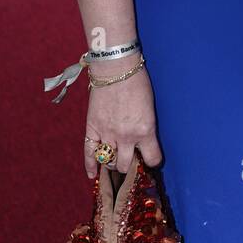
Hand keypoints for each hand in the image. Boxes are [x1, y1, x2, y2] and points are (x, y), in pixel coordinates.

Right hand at [84, 62, 162, 177]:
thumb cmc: (137, 82)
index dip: (152, 161)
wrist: (116, 68)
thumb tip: (142, 141)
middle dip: (131, 165)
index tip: (151, 159)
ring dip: (114, 164)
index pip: (152, 158)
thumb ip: (146, 127)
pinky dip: (90, 166)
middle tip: (131, 160)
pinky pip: (89, 153)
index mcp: (146, 130)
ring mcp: (107, 134)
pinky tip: (92, 175)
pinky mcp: (92, 128)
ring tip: (116, 160)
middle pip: (128, 165)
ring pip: (110, 162)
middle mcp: (127, 137)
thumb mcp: (149, 108)